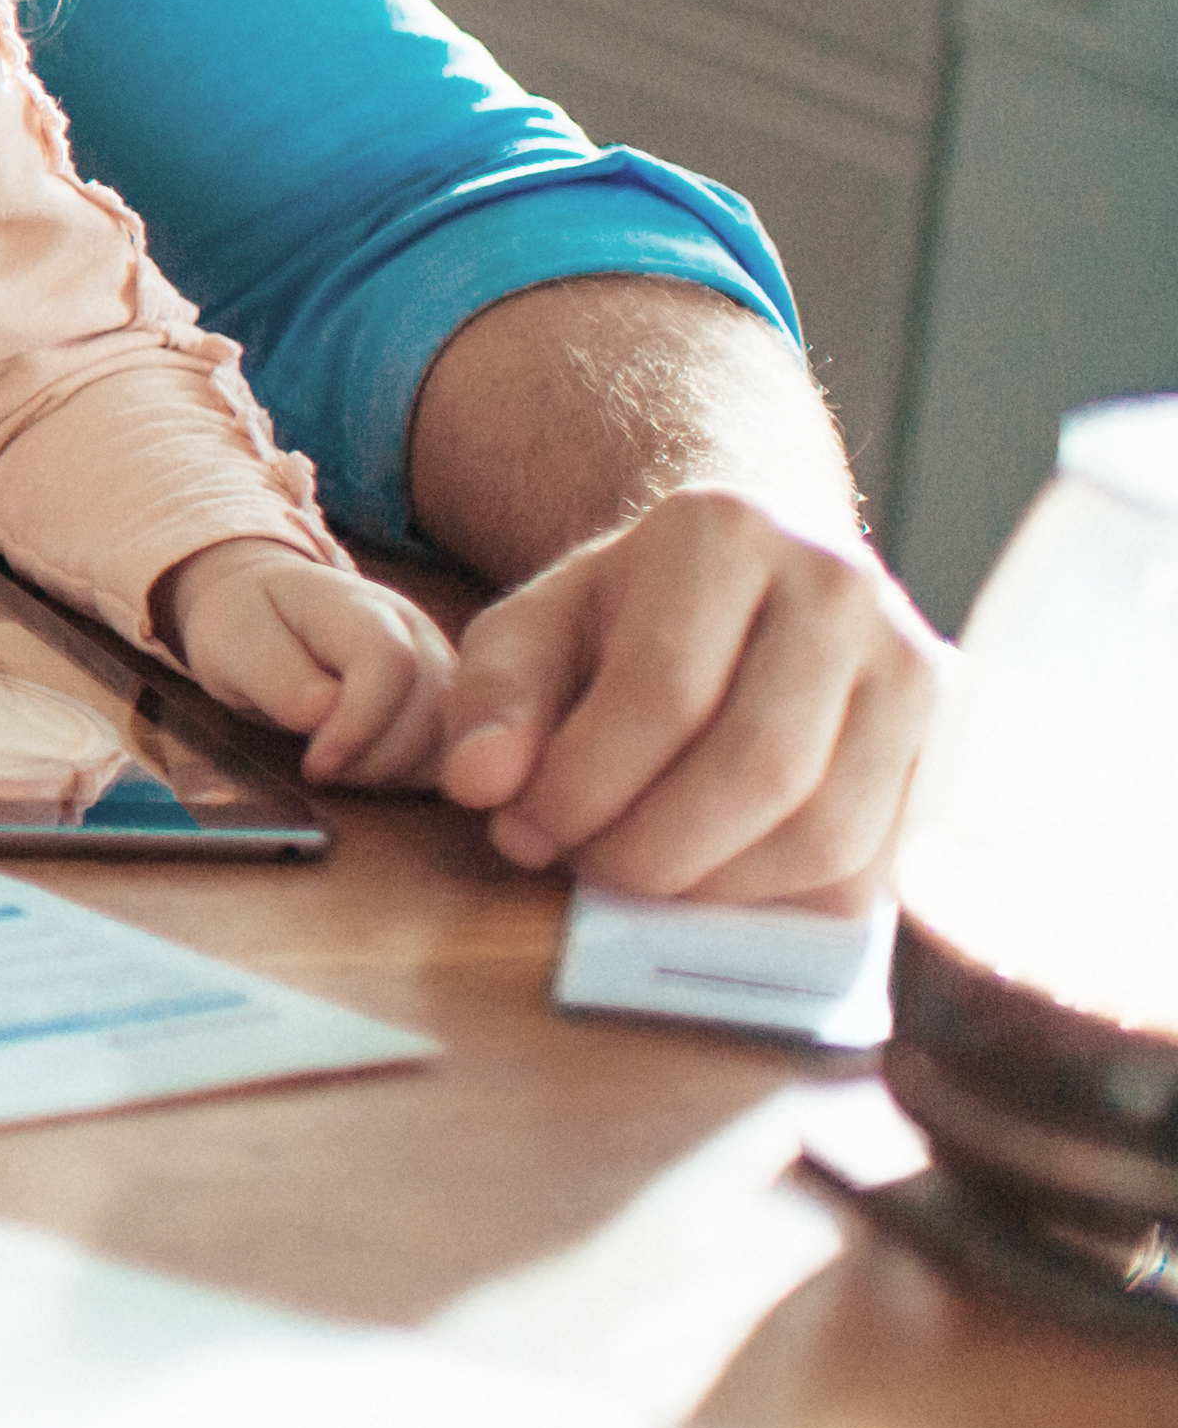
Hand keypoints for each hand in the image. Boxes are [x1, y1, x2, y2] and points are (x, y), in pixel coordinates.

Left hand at [157, 540, 456, 773]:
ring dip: (394, 771)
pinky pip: (448, 750)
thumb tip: (325, 713)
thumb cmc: (244, 627)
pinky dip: (411, 774)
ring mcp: (437, 661)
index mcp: (356, 604)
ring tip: (338, 766)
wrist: (264, 610)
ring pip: (448, 734)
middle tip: (320, 770)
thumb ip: (275, 675)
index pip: (390, 661)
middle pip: (431, 706)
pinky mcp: (444, 699)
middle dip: (375, 758)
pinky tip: (365, 768)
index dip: (360, 724)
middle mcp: (413, 629)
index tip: (316, 766)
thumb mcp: (231, 645)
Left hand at [428, 487, 947, 898]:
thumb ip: (492, 699)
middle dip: (651, 850)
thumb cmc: (625, 617)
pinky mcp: (946, 740)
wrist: (748, 587)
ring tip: (640, 875)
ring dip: (718, 887)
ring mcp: (912, 660)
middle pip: (757, 767)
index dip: (583, 786)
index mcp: (725, 530)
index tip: (523, 830)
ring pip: (827, 828)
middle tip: (583, 868)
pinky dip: (784, 897)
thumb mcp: (533, 629)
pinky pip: (874, 860)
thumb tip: (481, 783)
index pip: (661, 691)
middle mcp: (840, 583)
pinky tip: (712, 879)